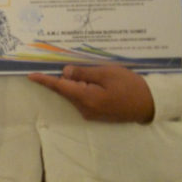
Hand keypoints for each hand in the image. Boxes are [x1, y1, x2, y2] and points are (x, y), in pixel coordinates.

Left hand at [28, 64, 154, 122]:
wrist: (150, 104)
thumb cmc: (130, 86)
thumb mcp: (107, 73)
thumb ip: (84, 73)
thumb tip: (65, 73)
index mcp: (85, 99)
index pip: (59, 87)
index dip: (45, 80)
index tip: (30, 75)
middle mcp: (84, 109)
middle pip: (68, 90)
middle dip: (70, 77)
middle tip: (83, 67)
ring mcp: (90, 113)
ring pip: (76, 93)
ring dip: (80, 82)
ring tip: (98, 74)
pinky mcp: (97, 114)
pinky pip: (84, 98)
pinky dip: (86, 88)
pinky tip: (98, 82)